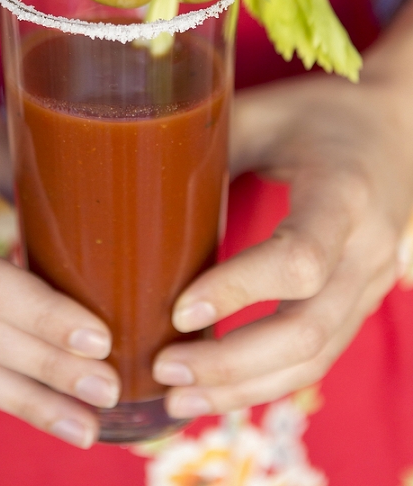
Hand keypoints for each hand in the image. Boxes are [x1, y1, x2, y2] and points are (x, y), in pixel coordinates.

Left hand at [152, 33, 412, 417]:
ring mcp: (371, 282)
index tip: (177, 310)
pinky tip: (216, 389)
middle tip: (162, 370)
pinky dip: (265, 381)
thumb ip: (206, 145)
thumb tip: (125, 179)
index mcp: (344, 192)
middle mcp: (368, 247)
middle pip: (308, 330)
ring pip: (314, 358)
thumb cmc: (321, 115)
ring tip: (176, 399)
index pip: (299, 260)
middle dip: (231, 364)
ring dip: (243, 388)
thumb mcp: (264, 112)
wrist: (395, 130)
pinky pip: (318, 356)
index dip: (237, 291)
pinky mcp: (360, 301)